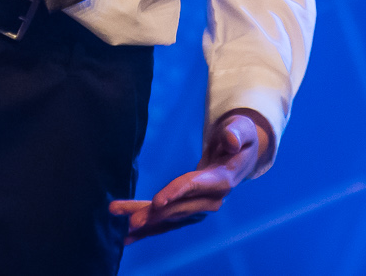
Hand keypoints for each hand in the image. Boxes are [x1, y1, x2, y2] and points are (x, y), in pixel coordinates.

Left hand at [110, 109, 269, 244]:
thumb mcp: (241, 129)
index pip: (196, 186)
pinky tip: (127, 237)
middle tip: (132, 222)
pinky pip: (167, 221)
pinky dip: (149, 229)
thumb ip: (236, 134)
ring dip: (147, 224)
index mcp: (223, 180)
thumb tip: (230, 142)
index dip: (177, 193)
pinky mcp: (190, 210)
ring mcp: (201, 208)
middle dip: (155, 215)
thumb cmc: (239, 136)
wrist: (241, 157)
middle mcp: (212, 200)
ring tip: (124, 232)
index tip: (157, 202)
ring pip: (170, 218)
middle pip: (179, 207)